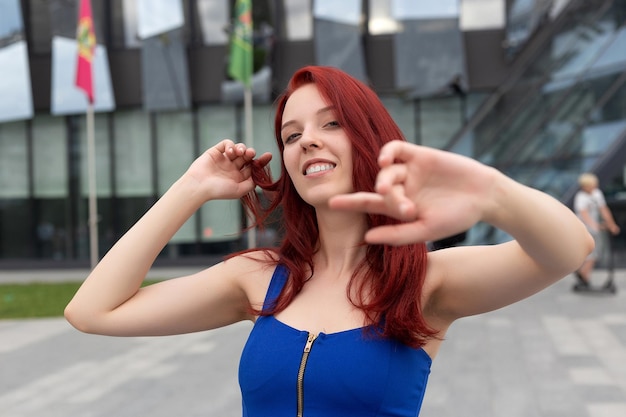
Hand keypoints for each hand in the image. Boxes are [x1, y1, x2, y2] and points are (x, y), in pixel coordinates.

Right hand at [185, 139, 271, 200]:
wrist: (199, 186)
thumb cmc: (218, 191)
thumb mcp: (239, 190)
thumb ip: (251, 183)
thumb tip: (259, 176)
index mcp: (238, 177)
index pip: (253, 167)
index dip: (261, 161)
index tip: (269, 155)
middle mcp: (232, 168)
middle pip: (247, 157)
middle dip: (251, 153)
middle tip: (251, 154)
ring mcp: (224, 159)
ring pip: (238, 148)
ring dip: (242, 148)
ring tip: (240, 152)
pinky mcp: (216, 152)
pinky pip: (227, 143)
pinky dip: (231, 145)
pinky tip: (230, 152)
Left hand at [329, 141, 495, 244]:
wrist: (485, 196)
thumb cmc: (457, 217)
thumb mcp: (426, 230)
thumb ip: (397, 235)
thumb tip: (367, 238)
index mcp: (399, 206)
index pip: (368, 203)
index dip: (349, 202)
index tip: (331, 203)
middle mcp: (401, 186)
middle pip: (379, 188)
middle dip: (383, 197)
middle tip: (404, 208)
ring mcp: (409, 169)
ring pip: (386, 170)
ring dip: (383, 178)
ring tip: (387, 189)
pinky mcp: (419, 154)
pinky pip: (396, 148)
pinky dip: (387, 152)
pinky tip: (384, 159)